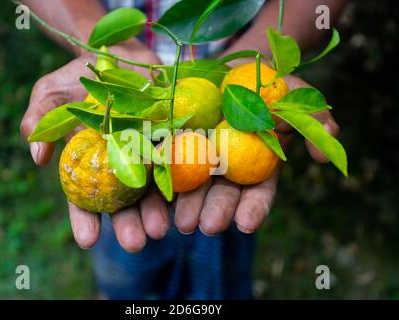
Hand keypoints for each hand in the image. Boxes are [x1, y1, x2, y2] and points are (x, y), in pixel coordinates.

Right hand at [21, 40, 170, 251]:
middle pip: (124, 201)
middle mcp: (121, 164)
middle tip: (135, 243)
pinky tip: (183, 200)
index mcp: (91, 162)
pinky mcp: (171, 136)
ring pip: (153, 189)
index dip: (85, 219)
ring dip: (157, 211)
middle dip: (129, 224)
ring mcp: (147, 152)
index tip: (88, 240)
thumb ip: (41, 121)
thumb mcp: (52, 94)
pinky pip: (177, 159)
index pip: (84, 198)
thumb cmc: (80, 76)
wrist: (117, 53)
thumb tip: (38, 159)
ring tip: (160, 229)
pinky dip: (180, 180)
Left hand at [174, 76, 339, 234]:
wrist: (226, 68)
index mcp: (255, 165)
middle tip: (208, 227)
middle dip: (216, 212)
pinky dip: (161, 185)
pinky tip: (157, 201)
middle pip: (222, 196)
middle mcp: (226, 170)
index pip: (257, 193)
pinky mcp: (173, 149)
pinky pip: (165, 168)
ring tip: (182, 223)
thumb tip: (324, 155)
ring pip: (193, 189)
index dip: (253, 209)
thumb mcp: (294, 94)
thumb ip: (313, 121)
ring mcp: (199, 161)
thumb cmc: (264, 83)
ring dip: (188, 207)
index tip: (245, 224)